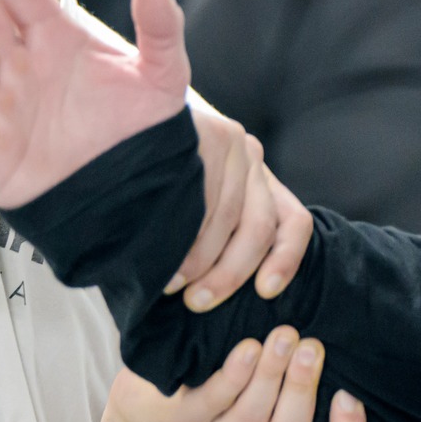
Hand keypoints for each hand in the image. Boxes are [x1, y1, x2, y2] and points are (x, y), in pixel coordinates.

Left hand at [107, 327, 364, 421]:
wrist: (148, 381)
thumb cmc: (220, 358)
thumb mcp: (266, 355)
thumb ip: (297, 348)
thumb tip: (339, 312)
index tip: (349, 396)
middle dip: (302, 388)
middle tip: (310, 345)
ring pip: (252, 420)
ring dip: (271, 377)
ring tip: (283, 336)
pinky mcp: (180, 419)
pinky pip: (212, 404)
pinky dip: (232, 377)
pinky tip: (246, 348)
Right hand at [169, 110, 312, 310]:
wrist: (127, 119)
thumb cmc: (158, 181)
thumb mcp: (196, 205)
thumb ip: (216, 234)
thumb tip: (220, 294)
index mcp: (260, 180)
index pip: (293, 222)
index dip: (286, 260)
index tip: (266, 292)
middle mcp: (252, 159)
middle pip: (261, 226)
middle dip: (231, 273)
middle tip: (197, 301)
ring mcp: (232, 143)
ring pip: (230, 215)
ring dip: (201, 259)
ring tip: (172, 283)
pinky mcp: (210, 131)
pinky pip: (205, 194)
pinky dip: (187, 230)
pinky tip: (164, 249)